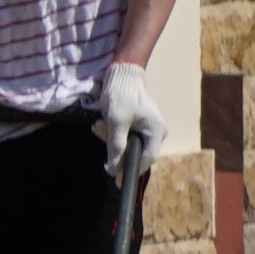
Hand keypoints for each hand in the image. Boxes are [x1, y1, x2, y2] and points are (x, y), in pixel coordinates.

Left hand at [94, 61, 167, 178]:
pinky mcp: (138, 125)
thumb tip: (114, 169)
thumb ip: (116, 146)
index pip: (146, 159)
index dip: (131, 170)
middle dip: (115, 148)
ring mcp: (148, 129)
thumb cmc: (121, 95)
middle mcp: (156, 132)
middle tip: (100, 133)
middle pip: (135, 152)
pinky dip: (112, 133)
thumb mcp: (116, 121)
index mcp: (157, 131)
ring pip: (128, 145)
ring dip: (110, 139)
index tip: (116, 179)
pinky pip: (125, 136)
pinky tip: (101, 124)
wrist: (121, 74)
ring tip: (98, 125)